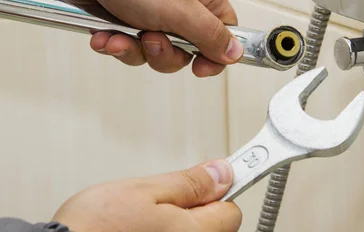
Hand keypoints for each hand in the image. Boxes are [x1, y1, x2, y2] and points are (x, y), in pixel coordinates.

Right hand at [52, 159, 241, 231]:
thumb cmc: (96, 227)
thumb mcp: (144, 189)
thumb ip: (189, 182)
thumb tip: (223, 172)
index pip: (232, 211)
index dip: (216, 192)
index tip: (206, 181)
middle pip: (214, 227)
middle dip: (195, 210)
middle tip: (162, 203)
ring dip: (177, 225)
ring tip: (142, 221)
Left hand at [67, 0, 241, 76]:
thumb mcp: (180, 9)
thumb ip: (211, 36)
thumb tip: (236, 53)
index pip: (224, 36)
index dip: (214, 56)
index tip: (198, 67)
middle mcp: (181, 6)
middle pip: (186, 52)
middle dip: (164, 54)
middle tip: (151, 38)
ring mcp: (153, 13)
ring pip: (154, 53)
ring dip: (135, 50)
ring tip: (120, 36)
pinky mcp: (127, 19)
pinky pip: (129, 46)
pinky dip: (115, 44)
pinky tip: (105, 35)